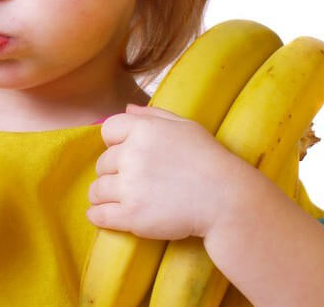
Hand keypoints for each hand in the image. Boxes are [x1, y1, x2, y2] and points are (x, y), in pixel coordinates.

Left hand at [86, 104, 246, 239]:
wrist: (226, 199)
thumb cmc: (208, 160)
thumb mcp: (185, 127)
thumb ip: (152, 115)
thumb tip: (127, 108)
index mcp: (143, 130)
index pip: (108, 130)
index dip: (115, 142)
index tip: (127, 154)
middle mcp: (132, 155)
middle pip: (102, 162)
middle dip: (114, 171)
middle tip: (134, 180)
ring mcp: (130, 187)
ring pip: (97, 190)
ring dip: (104, 195)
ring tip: (121, 199)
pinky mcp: (131, 215)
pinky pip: (99, 215)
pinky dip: (98, 216)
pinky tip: (106, 215)